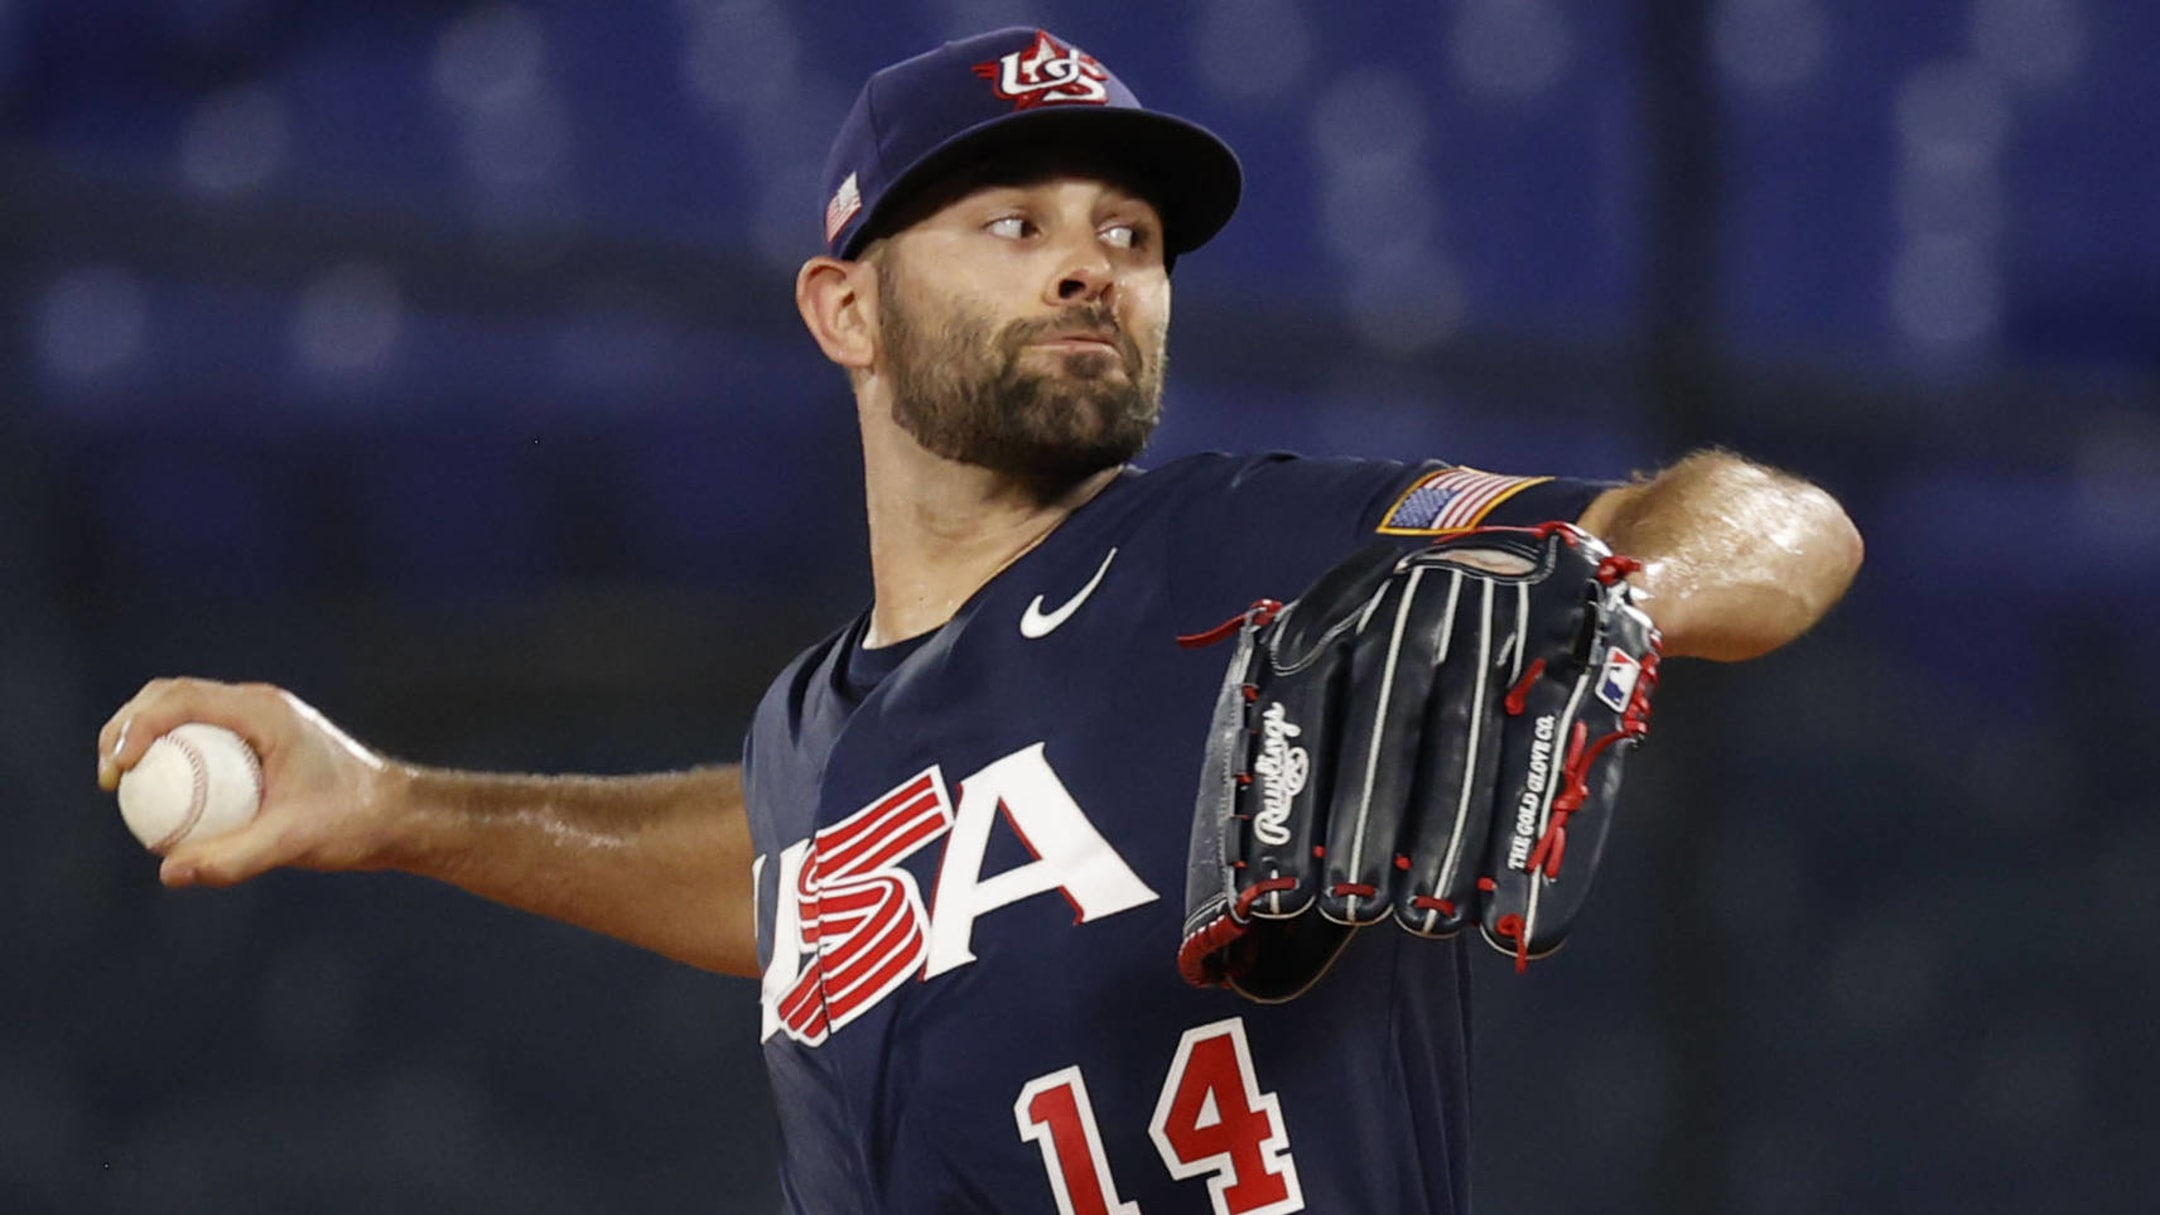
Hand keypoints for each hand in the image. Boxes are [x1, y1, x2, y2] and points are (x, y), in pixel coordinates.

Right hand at [97, 678, 406, 887]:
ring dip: (144, 738)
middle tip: (108, 778)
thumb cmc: (354, 822)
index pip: (182, 699)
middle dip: (127, 726)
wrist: (397, 817)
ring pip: (184, 715)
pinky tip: (158, 804)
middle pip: (172, 697)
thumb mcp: (294, 841)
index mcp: (264, 712)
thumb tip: (168, 871)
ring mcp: (257, 723)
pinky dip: (172, 760)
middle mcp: (257, 707)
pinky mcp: (257, 745)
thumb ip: (234, 858)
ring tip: (119, 786)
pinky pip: (201, 743)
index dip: (136, 725)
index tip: (118, 768)